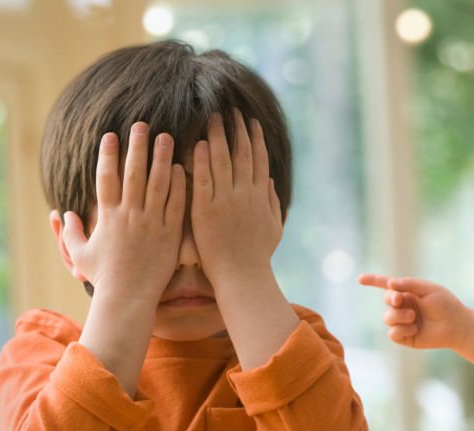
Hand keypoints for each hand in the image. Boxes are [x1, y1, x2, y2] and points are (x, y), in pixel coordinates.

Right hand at [61, 123, 185, 303]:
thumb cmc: (104, 278)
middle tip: (142, 124)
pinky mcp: (170, 234)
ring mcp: (152, 223)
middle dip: (137, 146)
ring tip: (167, 137)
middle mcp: (130, 215)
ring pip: (158, 184)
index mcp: (108, 216)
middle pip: (134, 173)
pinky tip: (184, 167)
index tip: (111, 135)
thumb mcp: (80, 254)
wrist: (128, 298)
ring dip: (162, 158)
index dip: (108, 154)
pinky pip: (176, 204)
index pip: (107, 177)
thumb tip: (63, 215)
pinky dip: (180, 185)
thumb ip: (71, 232)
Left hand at [191, 109, 282, 288]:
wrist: (242, 276)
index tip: (250, 122)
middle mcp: (245, 195)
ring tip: (213, 116)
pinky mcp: (206, 210)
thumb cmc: (257, 256)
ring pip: (223, 161)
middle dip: (237, 130)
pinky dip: (202, 161)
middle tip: (231, 109)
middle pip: (242, 155)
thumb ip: (273, 203)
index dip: (255, 139)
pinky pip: (203, 180)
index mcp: (260, 197)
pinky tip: (199, 142)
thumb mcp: (274, 228)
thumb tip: (271, 182)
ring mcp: (225, 201)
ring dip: (219, 137)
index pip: (258, 161)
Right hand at [358, 274, 472, 349]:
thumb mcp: (428, 289)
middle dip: (391, 299)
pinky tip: (414, 329)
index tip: (360, 279)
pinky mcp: (405, 337)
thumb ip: (409, 284)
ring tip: (413, 317)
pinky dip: (401, 329)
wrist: (457, 326)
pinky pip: (392, 333)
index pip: (387, 286)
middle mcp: (404, 307)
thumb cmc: (446, 305)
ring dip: (399, 316)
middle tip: (400, 299)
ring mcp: (404, 322)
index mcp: (409, 293)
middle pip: (386, 300)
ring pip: (387, 317)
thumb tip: (389, 284)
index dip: (373, 281)